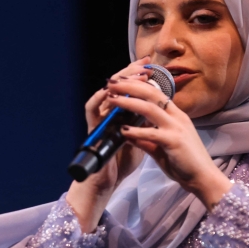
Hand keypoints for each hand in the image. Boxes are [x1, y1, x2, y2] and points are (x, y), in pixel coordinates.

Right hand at [67, 57, 151, 231]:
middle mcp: (109, 113)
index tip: (151, 67)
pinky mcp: (91, 129)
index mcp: (121, 114)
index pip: (129, 90)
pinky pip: (91, 110)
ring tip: (132, 75)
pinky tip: (108, 92)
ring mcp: (99, 120)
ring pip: (104, 92)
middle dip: (130, 73)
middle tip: (144, 65)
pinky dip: (98, 99)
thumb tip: (158, 112)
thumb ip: (145, 125)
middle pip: (117, 86)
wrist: (108, 182)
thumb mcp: (141, 139)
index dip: (138, 77)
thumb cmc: (121, 163)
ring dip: (118, 82)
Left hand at [106, 77, 232, 209]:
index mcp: (176, 116)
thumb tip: (126, 134)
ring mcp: (177, 128)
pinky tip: (123, 130)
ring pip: (150, 108)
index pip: (155, 93)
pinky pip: (152, 133)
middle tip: (111, 83)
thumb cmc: (184, 163)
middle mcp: (177, 117)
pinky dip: (136, 131)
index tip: (120, 82)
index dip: (137, 85)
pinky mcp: (174, 141)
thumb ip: (145, 140)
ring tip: (112, 99)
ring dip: (128, 102)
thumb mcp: (161, 148)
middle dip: (130, 86)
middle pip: (151, 94)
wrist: (204, 178)